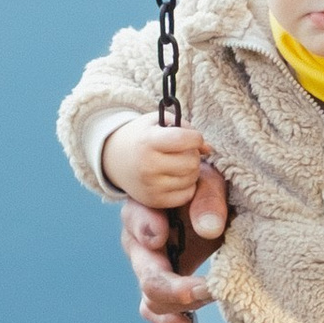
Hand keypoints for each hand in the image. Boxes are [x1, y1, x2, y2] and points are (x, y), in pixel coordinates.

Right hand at [101, 119, 216, 211]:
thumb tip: (208, 149)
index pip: (184, 139)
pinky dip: (187, 186)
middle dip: (193, 154)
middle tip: (184, 152)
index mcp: (148, 141)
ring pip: (191, 178)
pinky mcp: (154, 201)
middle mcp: (148, 165)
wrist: (115, 159)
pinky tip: (175, 177)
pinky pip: (186, 195)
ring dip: (191, 170)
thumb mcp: (158, 122)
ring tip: (178, 163)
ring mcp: (151, 186)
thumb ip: (184, 128)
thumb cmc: (143, 137)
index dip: (196, 138)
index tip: (193, 138)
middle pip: (191, 162)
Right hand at [119, 164, 227, 322]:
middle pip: (147, 274)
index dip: (147, 230)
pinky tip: (186, 322)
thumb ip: (207, 197)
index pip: (136, 222)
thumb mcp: (207, 180)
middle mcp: (140, 243)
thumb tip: (208, 229)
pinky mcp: (162, 283)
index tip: (163, 234)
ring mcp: (149, 267)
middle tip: (206, 286)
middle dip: (176, 287)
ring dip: (183, 303)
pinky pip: (153, 309)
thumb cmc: (200, 185)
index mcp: (144, 209)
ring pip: (152, 298)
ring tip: (213, 294)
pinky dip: (168, 320)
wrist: (203, 198)